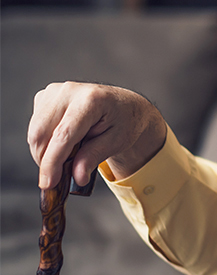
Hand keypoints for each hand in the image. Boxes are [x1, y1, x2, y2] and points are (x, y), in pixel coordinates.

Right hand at [29, 82, 166, 189]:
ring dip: (45, 152)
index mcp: (92, 100)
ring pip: (35, 132)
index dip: (52, 162)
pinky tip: (64, 142)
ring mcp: (55, 91)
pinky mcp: (46, 96)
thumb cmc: (124, 122)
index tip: (47, 183)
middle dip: (46, 160)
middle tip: (61, 175)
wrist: (125, 105)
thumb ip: (94, 157)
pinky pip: (35, 127)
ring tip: (69, 155)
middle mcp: (69, 91)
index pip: (63, 135)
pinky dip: (44, 142)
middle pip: (41, 134)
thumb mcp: (116, 142)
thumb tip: (77, 177)